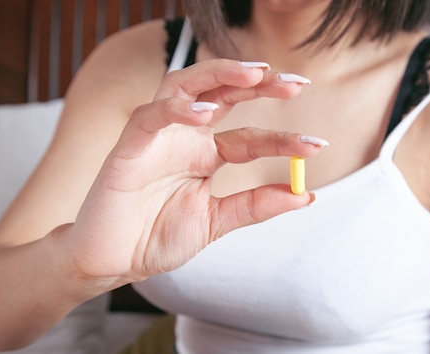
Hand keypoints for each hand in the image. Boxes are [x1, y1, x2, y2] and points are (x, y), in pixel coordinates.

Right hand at [65, 59, 321, 284]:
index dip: (283, 139)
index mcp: (205, 155)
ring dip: (219, 76)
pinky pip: (151, 117)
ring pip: (185, 86)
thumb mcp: (216, 221)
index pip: (250, 137)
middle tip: (295, 82)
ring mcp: (157, 137)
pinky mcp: (128, 147)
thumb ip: (256, 205)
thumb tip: (307, 195)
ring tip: (255, 75)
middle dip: (257, 83)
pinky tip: (203, 114)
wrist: (112, 262)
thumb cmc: (157, 236)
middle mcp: (184, 138)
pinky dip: (175, 110)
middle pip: (222, 94)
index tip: (317, 145)